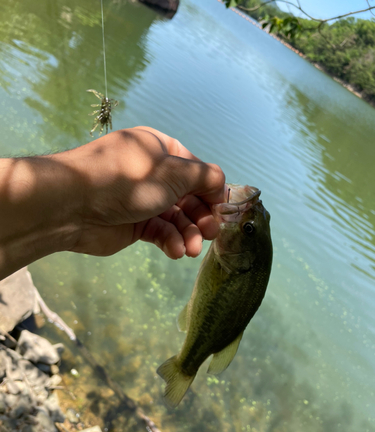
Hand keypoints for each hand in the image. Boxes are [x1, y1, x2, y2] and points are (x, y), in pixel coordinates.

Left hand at [62, 127, 225, 258]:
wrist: (72, 206)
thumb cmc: (126, 180)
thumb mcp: (172, 172)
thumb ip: (204, 177)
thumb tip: (221, 183)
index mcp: (161, 150)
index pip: (196, 170)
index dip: (212, 190)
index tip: (223, 210)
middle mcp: (153, 174)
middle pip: (189, 196)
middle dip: (201, 216)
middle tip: (211, 234)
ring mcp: (143, 200)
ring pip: (176, 218)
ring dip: (188, 233)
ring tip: (191, 250)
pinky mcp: (134, 224)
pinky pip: (160, 231)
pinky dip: (170, 241)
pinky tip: (175, 251)